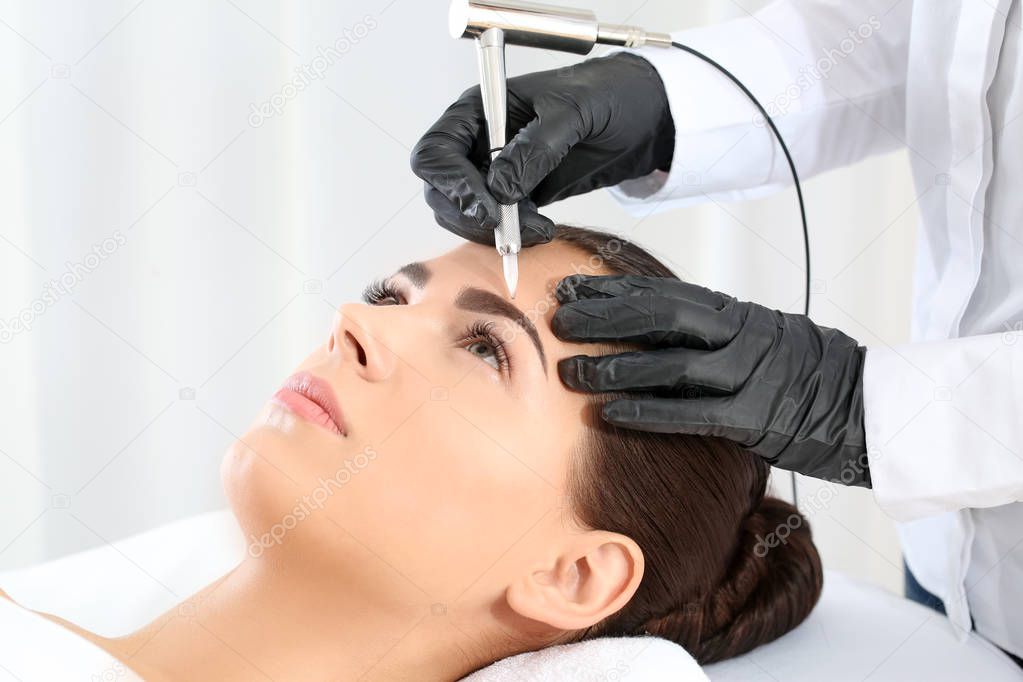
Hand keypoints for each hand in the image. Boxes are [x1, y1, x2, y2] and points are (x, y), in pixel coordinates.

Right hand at [410, 52, 673, 245]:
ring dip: (494, 231)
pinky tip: (542, 230)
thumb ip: (536, 147)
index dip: (450, 183)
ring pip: (466, 215)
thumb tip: (501, 187)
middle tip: (508, 229)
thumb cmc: (606, 96)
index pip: (436, 152)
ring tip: (538, 229)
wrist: (639, 117)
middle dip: (470, 215)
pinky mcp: (517, 196)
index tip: (484, 206)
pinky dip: (514, 235)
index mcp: (479, 111)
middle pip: (442, 191)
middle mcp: (477, 142)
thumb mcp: (574, 112)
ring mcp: (494, 172)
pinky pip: (498, 225)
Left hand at [552, 275, 870, 486]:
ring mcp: (748, 374)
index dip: (610, 290)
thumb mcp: (759, 336)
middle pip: (659, 316)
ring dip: (615, 366)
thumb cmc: (806, 372)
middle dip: (604, 316)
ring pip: (670, 364)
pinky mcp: (756, 416)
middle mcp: (739, 334)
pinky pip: (693, 412)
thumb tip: (652, 330)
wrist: (867, 405)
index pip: (662, 292)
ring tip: (571, 371)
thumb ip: (711, 331)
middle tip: (558, 320)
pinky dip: (649, 412)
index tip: (569, 289)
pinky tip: (611, 414)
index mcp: (735, 312)